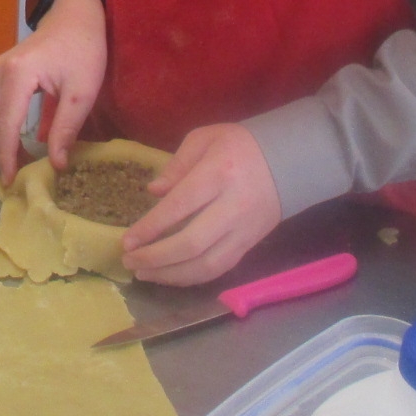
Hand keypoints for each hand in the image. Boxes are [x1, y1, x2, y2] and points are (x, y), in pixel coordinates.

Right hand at [0, 0, 106, 184]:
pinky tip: (16, 144)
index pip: (6, 126)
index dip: (8, 156)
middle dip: (1, 154)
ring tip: (20, 164)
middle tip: (19, 177)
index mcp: (18, 76)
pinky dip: (0, 129)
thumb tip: (56, 164)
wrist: (74, 15)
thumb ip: (66, 129)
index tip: (14, 181)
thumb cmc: (83, 49)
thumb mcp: (82, 92)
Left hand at [120, 123, 281, 285]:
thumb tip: (153, 192)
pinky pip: (220, 269)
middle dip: (156, 257)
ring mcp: (244, 230)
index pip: (180, 207)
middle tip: (130, 261)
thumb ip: (177, 165)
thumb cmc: (239, 145)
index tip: (127, 241)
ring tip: (144, 274)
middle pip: (191, 243)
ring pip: (206, 265)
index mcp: (219, 174)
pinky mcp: (250, 245)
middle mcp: (233, 207)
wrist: (289, 161)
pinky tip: (171, 275)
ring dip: (171, 275)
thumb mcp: (205, 139)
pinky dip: (193, 277)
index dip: (150, 228)